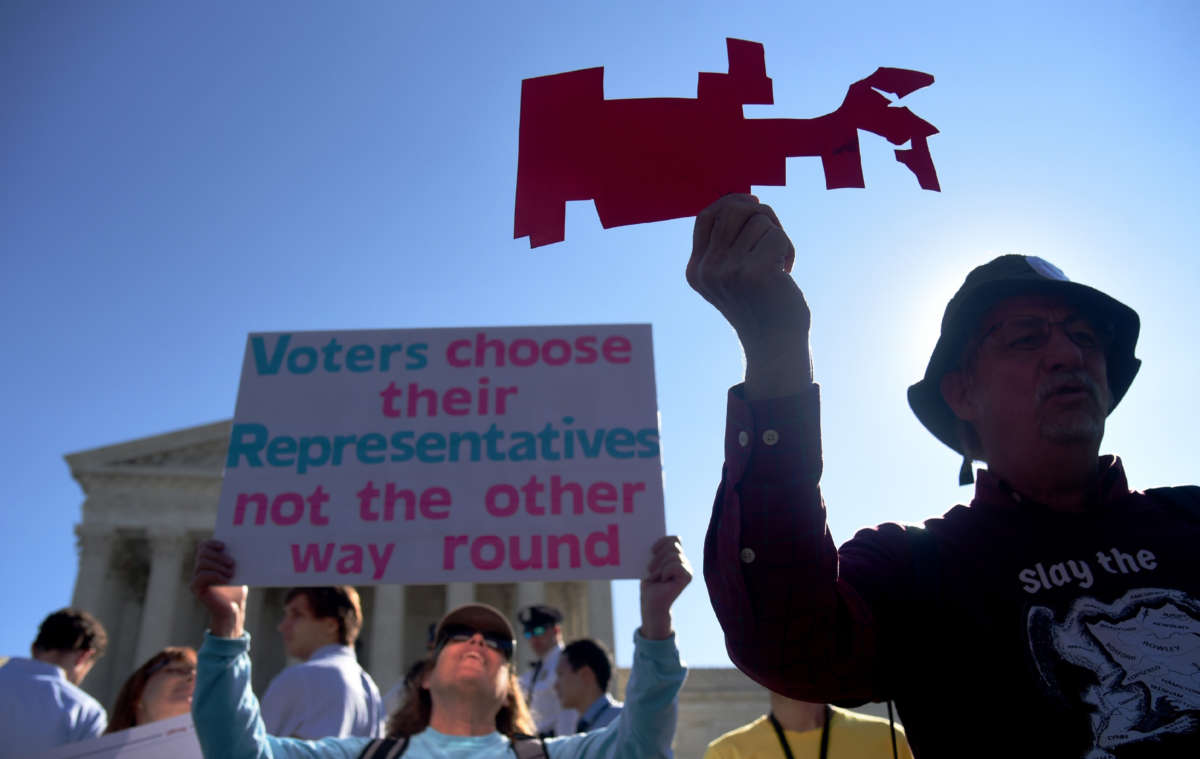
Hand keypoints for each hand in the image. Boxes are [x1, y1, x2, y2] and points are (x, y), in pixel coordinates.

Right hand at [190, 539, 246, 637]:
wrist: (233, 608)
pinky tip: (226, 580)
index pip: (203, 546)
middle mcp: (199, 568)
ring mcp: (196, 578)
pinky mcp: (196, 588)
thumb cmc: (236, 589)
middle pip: (202, 553)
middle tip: (232, 563)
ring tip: (231, 573)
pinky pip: (201, 576)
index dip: (212, 543)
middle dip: (218, 556)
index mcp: (208, 561)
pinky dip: (216, 575)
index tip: (224, 546)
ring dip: (218, 566)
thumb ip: (232, 559)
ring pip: (202, 563)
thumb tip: (239, 545)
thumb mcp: (236, 571)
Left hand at [639, 536, 692, 639]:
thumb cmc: (649, 583)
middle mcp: (684, 560)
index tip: (651, 550)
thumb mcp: (651, 563)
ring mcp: (687, 568)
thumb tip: (654, 541)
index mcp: (676, 555)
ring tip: (655, 576)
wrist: (650, 602)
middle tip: (649, 569)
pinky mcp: (687, 577)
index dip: (662, 541)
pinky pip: (676, 565)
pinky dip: (665, 571)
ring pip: (674, 555)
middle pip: (674, 545)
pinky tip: (662, 580)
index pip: (675, 539)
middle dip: (658, 556)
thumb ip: (657, 552)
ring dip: (659, 566)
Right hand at [686, 194, 812, 397]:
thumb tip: (745, 199)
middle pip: (731, 210)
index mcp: (696, 270)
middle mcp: (707, 270)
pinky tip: (786, 271)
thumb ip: (728, 242)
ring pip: (759, 220)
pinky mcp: (755, 272)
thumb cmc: (761, 304)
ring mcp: (729, 271)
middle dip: (759, 212)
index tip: (753, 203)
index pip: (705, 216)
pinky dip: (788, 248)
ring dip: (777, 236)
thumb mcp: (732, 274)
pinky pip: (776, 234)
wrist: (775, 345)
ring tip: (779, 263)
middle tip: (773, 232)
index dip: (730, 202)